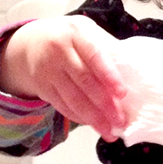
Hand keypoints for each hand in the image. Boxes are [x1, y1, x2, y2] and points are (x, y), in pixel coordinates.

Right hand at [0, 16, 126, 139]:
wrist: (30, 42)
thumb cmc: (70, 38)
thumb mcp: (86, 31)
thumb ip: (106, 47)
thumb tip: (132, 72)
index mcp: (76, 34)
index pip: (94, 56)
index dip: (109, 76)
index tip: (122, 94)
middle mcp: (59, 51)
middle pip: (84, 81)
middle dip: (104, 104)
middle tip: (120, 121)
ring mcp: (47, 70)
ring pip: (72, 98)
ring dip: (93, 118)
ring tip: (109, 132)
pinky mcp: (42, 87)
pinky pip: (62, 106)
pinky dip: (78, 117)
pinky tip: (92, 124)